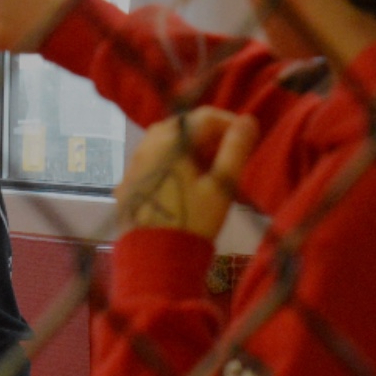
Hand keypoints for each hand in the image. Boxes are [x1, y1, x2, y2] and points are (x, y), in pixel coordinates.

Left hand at [114, 107, 258, 238]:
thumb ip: (236, 149)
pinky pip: (151, 161)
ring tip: (209, 171)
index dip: (229, 123)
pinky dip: (171, 162)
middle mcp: (145, 146)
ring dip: (189, 149)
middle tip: (228, 156)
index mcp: (169, 141)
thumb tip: (248, 121)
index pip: (204, 117)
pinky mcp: (127, 183)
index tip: (246, 139)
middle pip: (182, 127)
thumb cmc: (193, 220)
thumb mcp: (221, 185)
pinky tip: (185, 183)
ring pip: (164, 143)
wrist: (154, 258)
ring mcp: (132, 165)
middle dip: (208, 136)